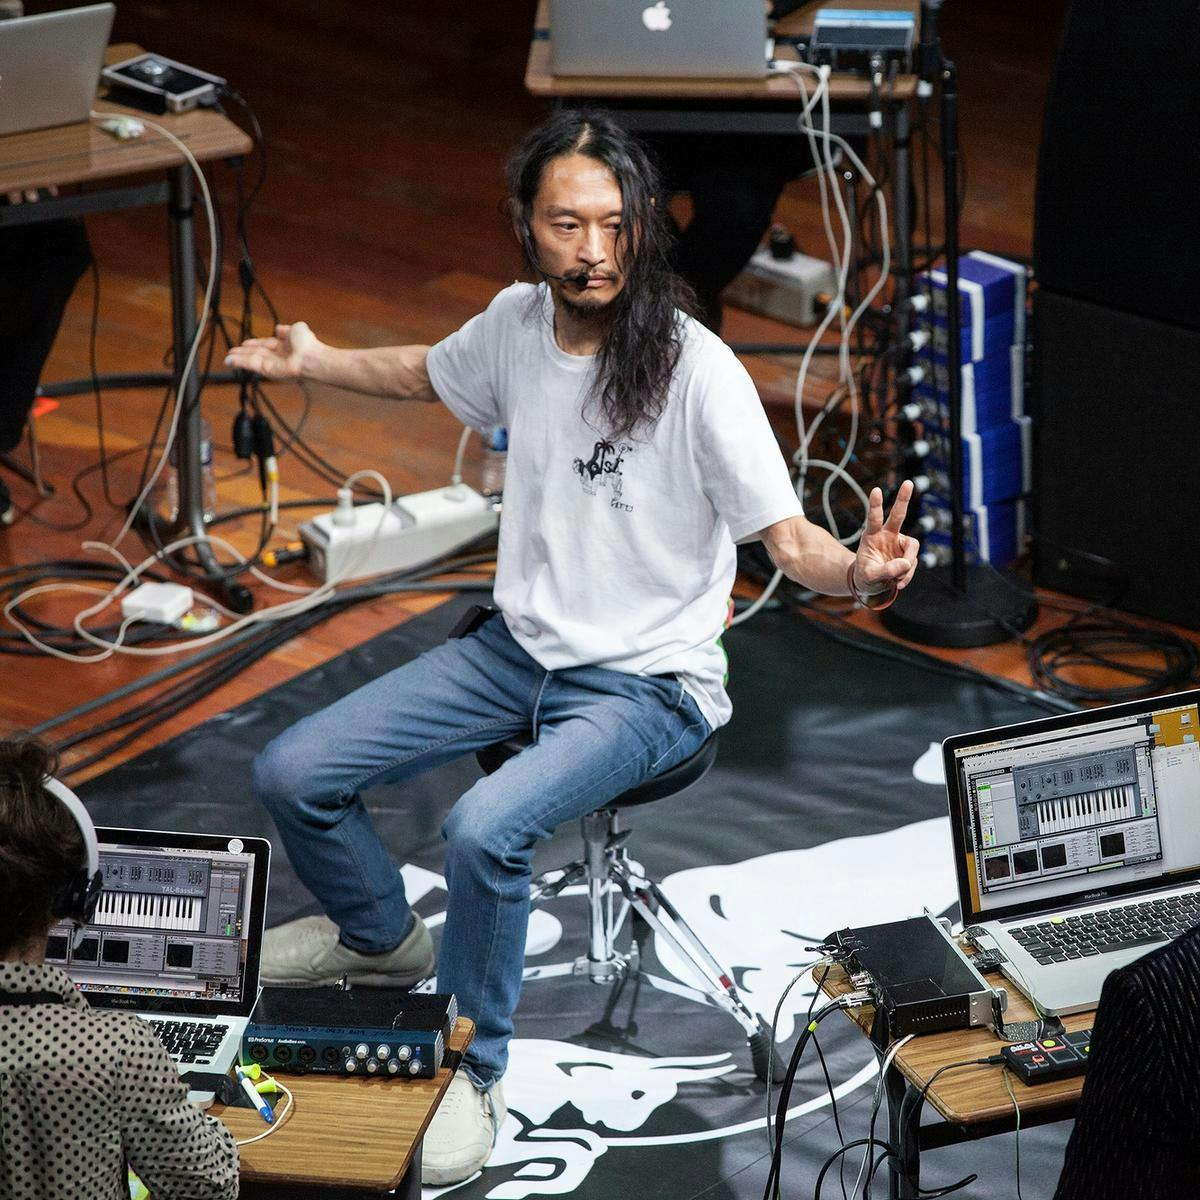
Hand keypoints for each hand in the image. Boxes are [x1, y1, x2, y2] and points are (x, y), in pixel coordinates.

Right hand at [224, 321, 318, 381]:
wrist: (311, 356)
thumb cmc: (309, 344)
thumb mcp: (296, 329)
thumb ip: (285, 330)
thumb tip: (279, 328)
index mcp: (284, 346)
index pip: (265, 345)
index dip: (254, 344)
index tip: (243, 344)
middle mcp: (278, 356)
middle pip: (256, 354)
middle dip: (243, 353)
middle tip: (231, 353)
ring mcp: (273, 364)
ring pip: (252, 361)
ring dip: (239, 359)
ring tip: (227, 359)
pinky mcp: (269, 371)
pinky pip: (252, 365)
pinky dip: (241, 363)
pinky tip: (230, 361)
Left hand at [852, 481, 919, 595]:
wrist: (872, 584)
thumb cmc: (866, 576)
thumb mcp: (870, 577)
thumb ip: (886, 570)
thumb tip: (906, 564)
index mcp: (871, 536)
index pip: (873, 519)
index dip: (875, 505)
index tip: (876, 490)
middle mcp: (887, 535)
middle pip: (898, 515)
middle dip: (903, 499)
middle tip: (908, 482)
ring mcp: (899, 543)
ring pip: (911, 550)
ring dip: (906, 567)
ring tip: (896, 580)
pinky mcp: (908, 553)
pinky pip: (913, 564)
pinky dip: (908, 575)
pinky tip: (899, 582)